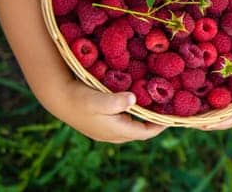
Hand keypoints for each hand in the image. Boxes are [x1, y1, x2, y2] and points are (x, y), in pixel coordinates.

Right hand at [44, 78, 165, 142]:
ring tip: (156, 105)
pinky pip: (122, 122)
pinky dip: (132, 115)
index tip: (174, 116)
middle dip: (154, 122)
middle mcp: (112, 134)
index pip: (145, 132)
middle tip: (167, 109)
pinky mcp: (100, 124)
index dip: (161, 125)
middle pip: (140, 131)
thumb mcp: (97, 98)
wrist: (57, 98)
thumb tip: (133, 99)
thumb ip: (115, 101)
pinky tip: (136, 103)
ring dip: (143, 118)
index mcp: (116, 130)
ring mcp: (105, 130)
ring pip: (131, 127)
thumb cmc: (78, 98)